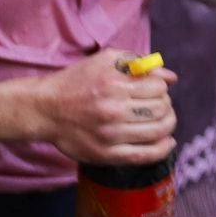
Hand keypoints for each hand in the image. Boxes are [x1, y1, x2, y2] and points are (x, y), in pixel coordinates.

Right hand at [33, 49, 177, 165]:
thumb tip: (171, 77)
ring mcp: (110, 135)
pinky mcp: (105, 155)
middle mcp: (113, 111)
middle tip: (158, 105)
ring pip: (158, 131)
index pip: (159, 88)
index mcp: (114, 85)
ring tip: (163, 120)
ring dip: (167, 124)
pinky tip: (167, 142)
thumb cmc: (77, 81)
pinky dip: (162, 149)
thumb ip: (139, 63)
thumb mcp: (106, 60)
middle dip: (166, 105)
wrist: (45, 109)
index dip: (161, 87)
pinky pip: (144, 156)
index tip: (154, 89)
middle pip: (161, 109)